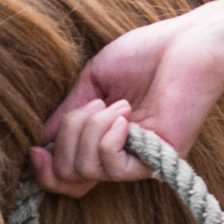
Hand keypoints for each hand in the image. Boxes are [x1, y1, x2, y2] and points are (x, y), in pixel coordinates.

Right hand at [34, 0, 223, 193]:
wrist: (186, 45)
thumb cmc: (145, 55)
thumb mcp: (93, 83)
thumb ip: (68, 112)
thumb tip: (42, 141)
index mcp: (104, 140)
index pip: (67, 178)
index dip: (45, 171)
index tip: (37, 148)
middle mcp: (120, 156)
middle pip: (68, 176)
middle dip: (66, 136)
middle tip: (94, 103)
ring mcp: (139, 161)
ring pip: (86, 170)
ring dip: (90, 129)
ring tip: (118, 104)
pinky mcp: (157, 161)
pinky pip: (113, 167)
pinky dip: (107, 138)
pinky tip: (125, 115)